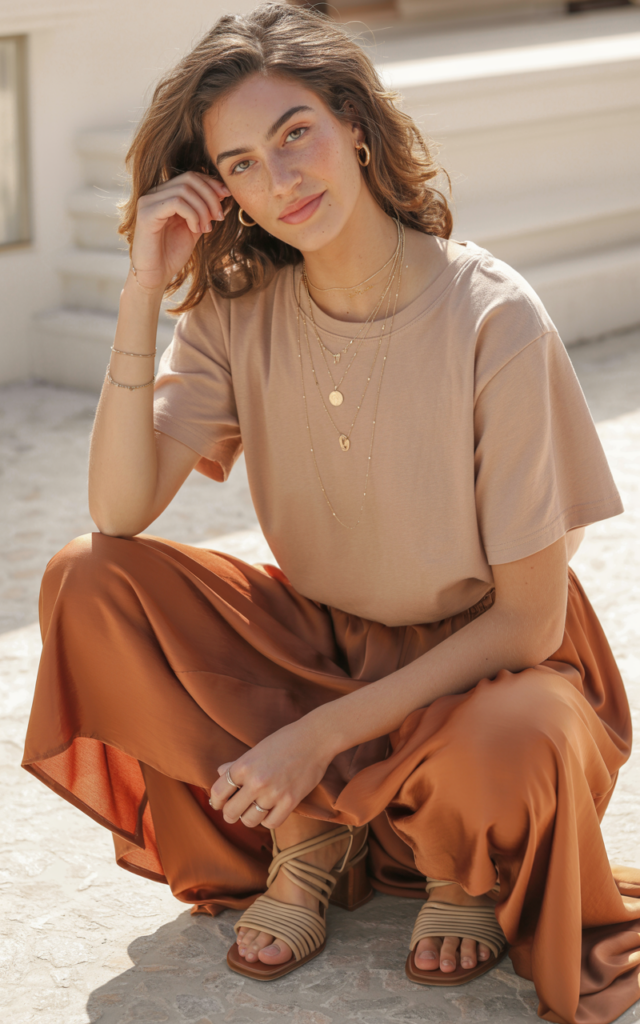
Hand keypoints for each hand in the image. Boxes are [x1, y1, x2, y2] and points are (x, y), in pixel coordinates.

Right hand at [130, 171, 230, 293]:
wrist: (155, 276)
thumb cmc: (172, 254)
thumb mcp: (195, 228)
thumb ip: (204, 210)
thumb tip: (224, 193)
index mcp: (165, 195)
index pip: (190, 177)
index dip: (211, 183)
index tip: (227, 197)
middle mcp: (154, 194)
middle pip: (189, 179)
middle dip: (210, 196)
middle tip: (219, 217)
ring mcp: (148, 202)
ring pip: (184, 190)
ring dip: (202, 208)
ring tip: (207, 228)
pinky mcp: (146, 214)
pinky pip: (176, 203)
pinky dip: (192, 214)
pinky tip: (196, 229)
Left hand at [209, 720, 332, 829]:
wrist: (314, 738)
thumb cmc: (284, 741)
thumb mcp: (256, 749)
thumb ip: (237, 764)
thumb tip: (219, 773)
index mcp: (244, 765)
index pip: (218, 792)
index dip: (216, 801)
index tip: (219, 804)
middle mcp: (256, 781)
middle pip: (231, 812)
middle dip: (230, 814)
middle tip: (235, 812)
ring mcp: (274, 793)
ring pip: (250, 821)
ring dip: (249, 818)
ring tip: (254, 811)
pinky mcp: (291, 801)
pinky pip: (271, 823)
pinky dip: (267, 820)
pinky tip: (269, 812)